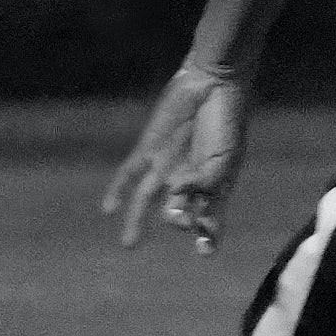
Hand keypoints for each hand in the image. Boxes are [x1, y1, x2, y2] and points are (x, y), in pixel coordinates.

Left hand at [103, 66, 249, 254]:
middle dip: (179, 220)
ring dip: (138, 223)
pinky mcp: (147, 150)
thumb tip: (175, 202)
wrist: (214, 83)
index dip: (208, 236)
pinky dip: (117, 191)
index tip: (205, 252)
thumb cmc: (227, 121)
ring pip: (148, 201)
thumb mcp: (225, 158)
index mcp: (215, 184)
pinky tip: (108, 210)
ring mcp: (166, 165)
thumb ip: (204, 183)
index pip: (210, 218)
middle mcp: (188, 178)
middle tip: (183, 219)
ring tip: (129, 246)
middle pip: (179, 211)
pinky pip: (129, 173)